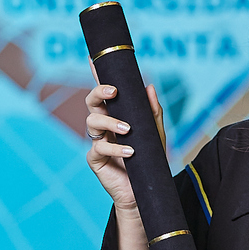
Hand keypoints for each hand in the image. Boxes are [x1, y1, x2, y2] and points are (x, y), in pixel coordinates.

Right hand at [85, 76, 165, 212]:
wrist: (146, 190)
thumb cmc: (149, 160)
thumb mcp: (156, 134)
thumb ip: (153, 111)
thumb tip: (150, 86)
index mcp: (115, 115)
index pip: (105, 92)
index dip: (97, 75)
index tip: (93, 59)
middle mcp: (103, 126)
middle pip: (91, 102)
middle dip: (98, 92)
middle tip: (113, 91)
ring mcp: (97, 142)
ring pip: (91, 122)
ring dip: (109, 122)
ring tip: (127, 130)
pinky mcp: (95, 159)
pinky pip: (99, 148)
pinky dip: (115, 149)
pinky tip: (130, 152)